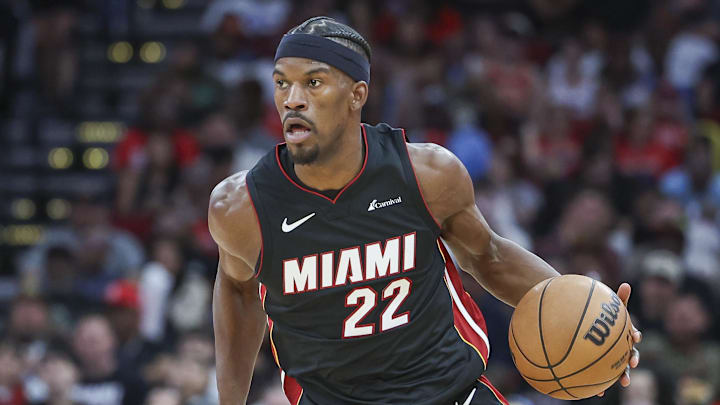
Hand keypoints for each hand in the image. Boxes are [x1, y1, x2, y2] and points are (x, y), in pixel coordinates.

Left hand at [598, 282, 641, 396]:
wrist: (590, 328)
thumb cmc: (603, 318)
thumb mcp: (610, 309)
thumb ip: (618, 300)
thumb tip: (626, 284)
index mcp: (625, 334)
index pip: (633, 335)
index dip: (635, 335)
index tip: (635, 336)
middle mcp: (622, 348)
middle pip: (631, 355)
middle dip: (632, 361)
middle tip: (631, 364)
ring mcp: (614, 359)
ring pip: (620, 369)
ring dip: (623, 376)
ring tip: (623, 382)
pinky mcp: (604, 369)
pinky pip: (603, 378)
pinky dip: (602, 385)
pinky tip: (598, 392)